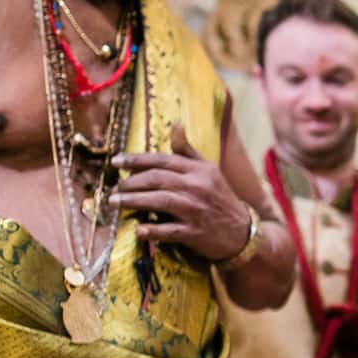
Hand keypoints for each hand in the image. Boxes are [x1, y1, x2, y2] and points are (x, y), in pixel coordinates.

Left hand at [112, 124, 254, 263]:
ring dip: (133, 201)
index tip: (115, 162)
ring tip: (114, 202)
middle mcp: (197, 187)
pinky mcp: (195, 233)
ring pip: (159, 201)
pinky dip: (152, 230)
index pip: (162, 160)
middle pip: (157, 180)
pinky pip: (169, 230)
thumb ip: (188, 151)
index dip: (136, 160)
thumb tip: (175, 125)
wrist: (243, 232)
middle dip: (130, 182)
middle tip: (114, 188)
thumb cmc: (221, 199)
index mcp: (198, 170)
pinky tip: (138, 229)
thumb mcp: (209, 170)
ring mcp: (196, 210)